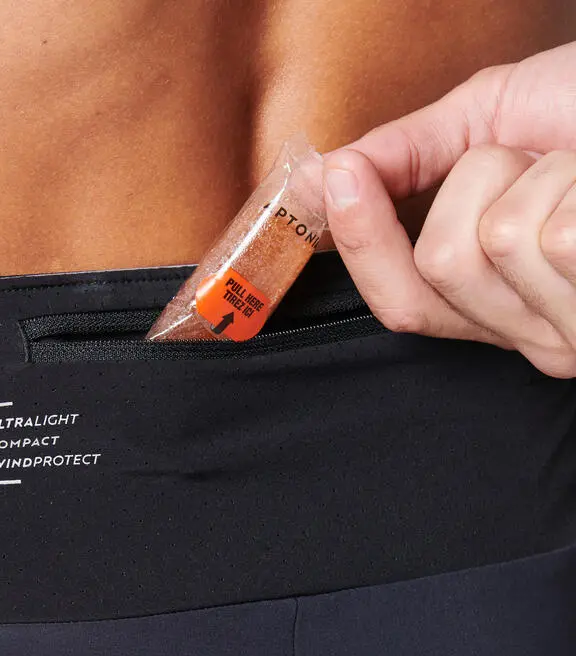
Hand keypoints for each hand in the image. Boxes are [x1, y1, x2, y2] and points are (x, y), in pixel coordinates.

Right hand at [321, 41, 575, 377]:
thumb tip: (311, 181)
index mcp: (490, 300)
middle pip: (438, 266)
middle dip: (475, 181)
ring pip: (487, 247)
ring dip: (535, 175)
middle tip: (530, 156)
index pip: (400, 303)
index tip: (340, 180)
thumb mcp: (486, 117)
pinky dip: (574, 180)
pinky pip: (550, 236)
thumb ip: (397, 156)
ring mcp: (567, 331)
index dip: (361, 243)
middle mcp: (526, 333)